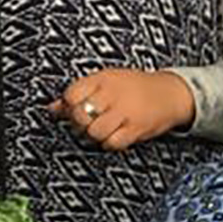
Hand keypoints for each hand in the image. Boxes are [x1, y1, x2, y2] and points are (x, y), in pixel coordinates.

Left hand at [49, 69, 194, 151]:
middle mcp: (113, 93)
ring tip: (102, 130)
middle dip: (79, 124)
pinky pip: (112, 143)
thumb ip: (79, 93)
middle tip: (87, 123)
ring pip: (94, 132)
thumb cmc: (134, 87)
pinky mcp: (136, 128)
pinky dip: (109, 144)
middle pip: (80, 116)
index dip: (70, 107)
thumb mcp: (106, 81)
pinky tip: (114, 136)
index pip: (72, 94)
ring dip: (94, 135)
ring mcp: (125, 111)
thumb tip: (51, 108)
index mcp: (103, 78)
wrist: (170, 94)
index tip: (76, 109)